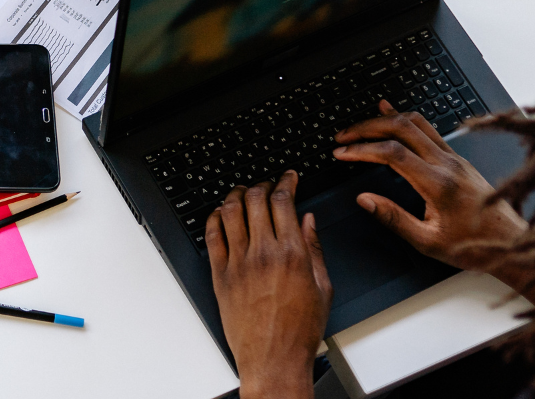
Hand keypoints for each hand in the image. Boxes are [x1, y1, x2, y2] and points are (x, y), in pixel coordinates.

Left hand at [207, 172, 327, 398]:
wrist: (273, 357)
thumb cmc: (300, 329)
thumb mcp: (322, 286)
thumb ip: (314, 248)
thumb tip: (307, 220)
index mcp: (292, 253)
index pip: (284, 201)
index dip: (285, 181)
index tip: (288, 177)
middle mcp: (263, 254)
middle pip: (255, 200)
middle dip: (262, 184)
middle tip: (266, 183)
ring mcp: (238, 263)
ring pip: (230, 212)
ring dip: (236, 195)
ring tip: (242, 192)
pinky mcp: (220, 276)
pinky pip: (212, 236)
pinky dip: (214, 218)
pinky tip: (220, 214)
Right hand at [332, 101, 527, 275]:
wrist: (511, 242)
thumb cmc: (473, 245)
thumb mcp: (428, 241)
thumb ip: (393, 219)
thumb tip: (365, 200)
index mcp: (438, 184)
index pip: (393, 154)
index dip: (362, 149)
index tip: (342, 153)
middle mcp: (448, 164)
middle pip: (402, 129)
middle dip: (367, 128)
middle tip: (343, 137)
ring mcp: (455, 158)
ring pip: (416, 123)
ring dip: (385, 120)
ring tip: (360, 126)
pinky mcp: (458, 159)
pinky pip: (428, 129)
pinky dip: (405, 120)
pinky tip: (392, 113)